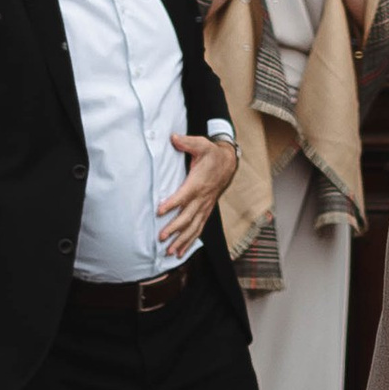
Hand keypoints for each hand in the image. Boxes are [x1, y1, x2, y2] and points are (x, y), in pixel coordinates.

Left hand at [158, 127, 236, 259]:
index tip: (160, 211)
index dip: (172, 203)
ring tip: (169, 252)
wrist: (228, 163)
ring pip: (194, 227)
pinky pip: (198, 229)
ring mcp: (205, 206)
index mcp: (198, 183)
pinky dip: (190, 241)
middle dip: (174, 229)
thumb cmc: (211, 154)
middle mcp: (202, 198)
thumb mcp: (201, 144)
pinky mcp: (206, 211)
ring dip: (182, 240)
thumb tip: (173, 137)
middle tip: (161, 237)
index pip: (184, 195)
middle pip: (188, 217)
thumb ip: (187, 142)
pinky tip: (180, 252)